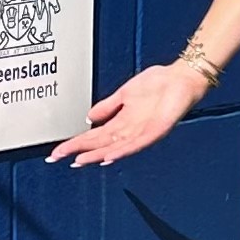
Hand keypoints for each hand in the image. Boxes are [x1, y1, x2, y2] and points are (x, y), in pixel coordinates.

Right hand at [47, 63, 210, 166]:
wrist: (181, 77)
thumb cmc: (159, 83)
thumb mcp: (124, 93)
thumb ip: (106, 106)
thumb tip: (88, 117)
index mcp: (121, 121)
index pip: (93, 136)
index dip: (74, 143)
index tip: (58, 150)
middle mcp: (130, 130)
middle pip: (99, 144)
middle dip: (78, 151)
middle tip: (59, 157)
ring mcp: (142, 132)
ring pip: (114, 148)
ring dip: (96, 155)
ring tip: (80, 161)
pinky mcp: (155, 131)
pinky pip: (136, 144)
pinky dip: (122, 151)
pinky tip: (109, 156)